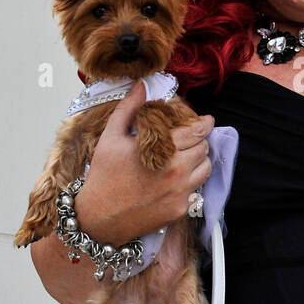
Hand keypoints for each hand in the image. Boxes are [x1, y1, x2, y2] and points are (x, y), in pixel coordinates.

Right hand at [75, 80, 214, 246]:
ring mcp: (180, 193)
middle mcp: (176, 171)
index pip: (197, 131)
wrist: (98, 218)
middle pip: (204, 148)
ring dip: (198, 161)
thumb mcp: (111, 136)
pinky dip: (189, 184)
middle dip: (198, 141)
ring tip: (183, 158)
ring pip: (205, 169)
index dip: (204, 124)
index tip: (206, 121)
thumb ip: (129, 108)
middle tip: (187, 140)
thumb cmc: (103, 176)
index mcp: (163, 150)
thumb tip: (141, 85)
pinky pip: (196, 191)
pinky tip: (173, 181)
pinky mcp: (179, 210)